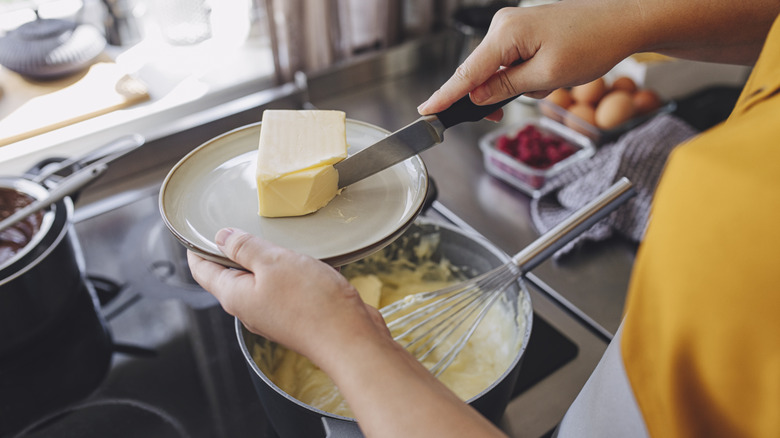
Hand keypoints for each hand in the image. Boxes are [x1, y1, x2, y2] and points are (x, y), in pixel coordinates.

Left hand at [187, 227, 388, 365]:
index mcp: (236, 296)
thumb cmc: (312, 304)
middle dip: (232, 251)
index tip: (195, 231)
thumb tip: (222, 237)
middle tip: (237, 225)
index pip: (203, 270)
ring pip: (261, 280)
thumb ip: (246, 248)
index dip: (197, 248)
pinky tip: (305, 259)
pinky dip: (289, 271)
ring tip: (274, 237)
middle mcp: (251, 308)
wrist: (350, 339)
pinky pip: (285, 288)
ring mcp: (274, 313)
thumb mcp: (274, 262)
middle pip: (231, 276)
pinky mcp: (298, 315)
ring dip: (265, 260)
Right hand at [417, 2, 641, 117]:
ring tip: (550, 82)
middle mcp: (504, 26)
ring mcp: (514, 28)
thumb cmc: (592, 44)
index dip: (446, 96)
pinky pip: (512, 62)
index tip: (425, 111)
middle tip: (500, 115)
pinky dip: (525, 77)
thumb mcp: (547, 77)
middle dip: (492, 96)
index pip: (466, 73)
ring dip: (517, 87)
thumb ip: (506, 88)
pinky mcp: (525, 32)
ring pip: (499, 71)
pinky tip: (550, 75)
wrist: (623, 22)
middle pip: (479, 73)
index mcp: (505, 33)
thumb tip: (476, 97)